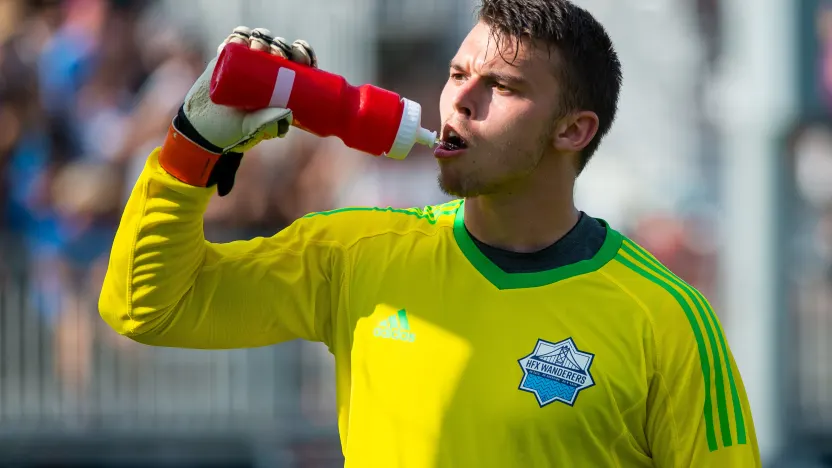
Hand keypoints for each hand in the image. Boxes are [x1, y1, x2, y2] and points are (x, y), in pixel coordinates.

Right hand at [158, 26, 317, 195]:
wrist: (205, 126)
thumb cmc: (235, 130)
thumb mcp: (254, 127)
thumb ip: (269, 123)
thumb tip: (287, 113)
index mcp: (283, 82)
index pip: (300, 62)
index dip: (305, 54)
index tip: (301, 59)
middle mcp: (268, 68)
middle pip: (281, 48)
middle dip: (282, 46)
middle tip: (277, 54)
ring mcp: (248, 60)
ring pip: (260, 41)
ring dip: (262, 37)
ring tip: (258, 46)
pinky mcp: (228, 56)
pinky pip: (236, 40)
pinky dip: (239, 35)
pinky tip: (242, 36)